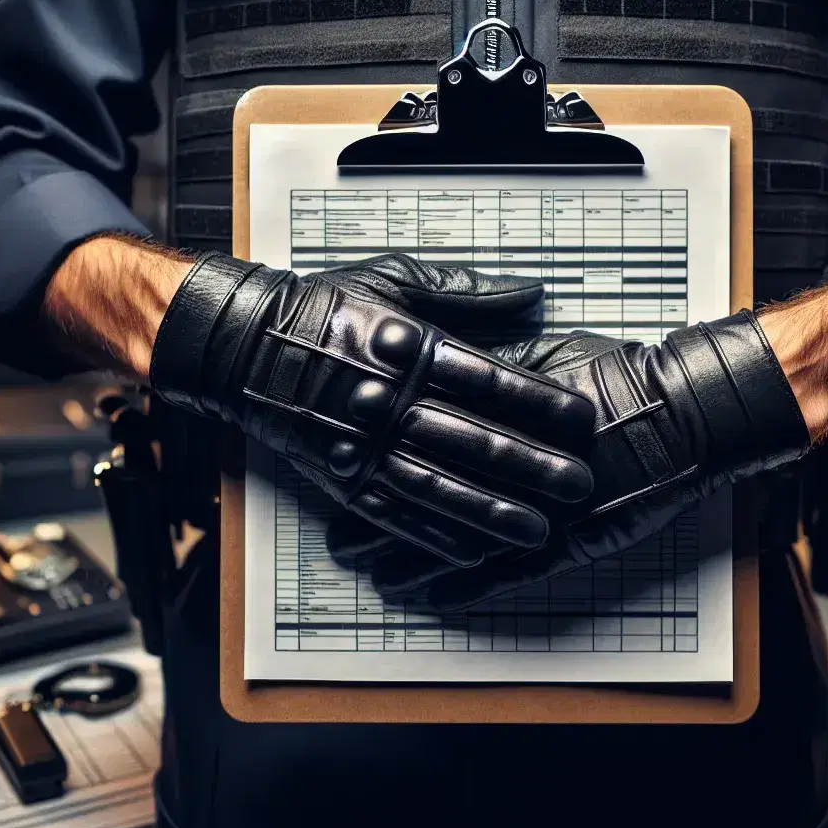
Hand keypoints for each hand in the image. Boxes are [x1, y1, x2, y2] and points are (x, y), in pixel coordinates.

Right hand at [148, 253, 595, 566]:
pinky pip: (396, 513)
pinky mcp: (343, 477)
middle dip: (533, 467)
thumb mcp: (395, 278)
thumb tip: (531, 295)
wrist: (247, 343)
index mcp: (412, 347)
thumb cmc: (328, 306)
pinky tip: (475, 550)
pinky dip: (436, 535)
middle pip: (475, 439)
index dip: (540, 402)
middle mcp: (392, 400)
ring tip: (538, 530)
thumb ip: (466, 292)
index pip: (491, 379)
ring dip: (492, 512)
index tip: (581, 419)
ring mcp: (365, 444)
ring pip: (440, 486)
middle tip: (579, 484)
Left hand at [328, 310, 810, 607]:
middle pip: (420, 489)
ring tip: (361, 569)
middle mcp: (505, 457)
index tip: (336, 454)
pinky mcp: (562, 540)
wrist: (684, 413)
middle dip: (371, 515)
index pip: (417, 431)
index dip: (372, 447)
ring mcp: (532, 504)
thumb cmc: (620, 373)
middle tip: (331, 533)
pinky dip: (461, 582)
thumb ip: (494, 350)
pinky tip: (425, 595)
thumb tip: (446, 346)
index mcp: (495, 402)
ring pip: (450, 536)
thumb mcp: (547, 348)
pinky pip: (500, 569)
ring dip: (403, 556)